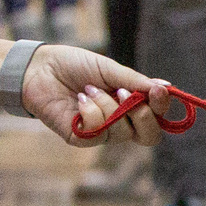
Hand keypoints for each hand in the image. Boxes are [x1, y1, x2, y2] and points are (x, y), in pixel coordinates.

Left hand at [22, 46, 173, 145]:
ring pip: (122, 131)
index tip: (157, 91)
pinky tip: (79, 100)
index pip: (158, 116)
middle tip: (123, 94)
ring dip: (107, 106)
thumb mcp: (109, 69)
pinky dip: (90, 112)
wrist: (40, 69)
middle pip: (149, 136)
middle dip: (142, 115)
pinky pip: (99, 131)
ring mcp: (102, 132)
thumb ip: (135, 81)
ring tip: (88, 89)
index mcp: (131, 104)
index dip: (162, 107)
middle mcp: (121, 122)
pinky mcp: (82, 138)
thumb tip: (166, 87)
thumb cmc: (75, 66)